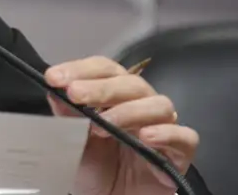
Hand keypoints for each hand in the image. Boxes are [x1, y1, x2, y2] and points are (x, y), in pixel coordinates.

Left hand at [45, 56, 198, 194]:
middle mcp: (141, 104)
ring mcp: (163, 126)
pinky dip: (166, 133)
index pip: (103, 69)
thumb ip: (66, 116)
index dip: (79, 69)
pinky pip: (184, 137)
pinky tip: (145, 137)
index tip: (53, 78)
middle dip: (100, 87)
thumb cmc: (95, 168)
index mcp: (115, 94)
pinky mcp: (180, 153)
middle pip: (131, 83)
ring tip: (103, 126)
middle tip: (75, 95)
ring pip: (158, 104)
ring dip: (128, 111)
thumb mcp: (72, 142)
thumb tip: (54, 90)